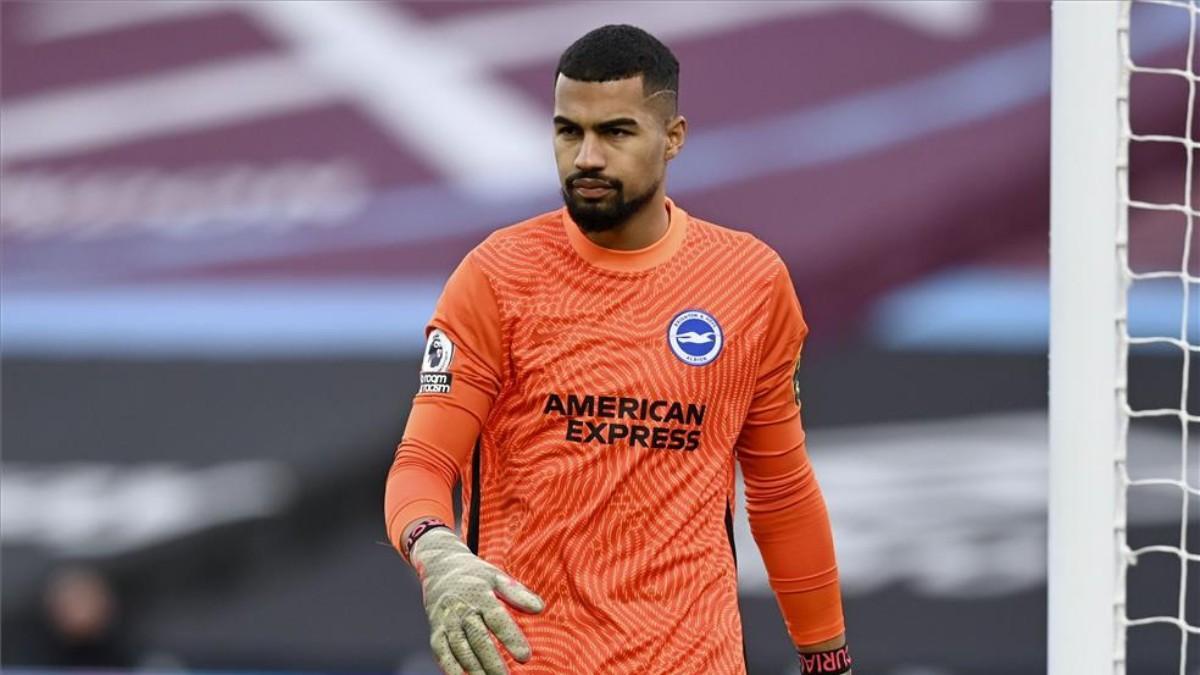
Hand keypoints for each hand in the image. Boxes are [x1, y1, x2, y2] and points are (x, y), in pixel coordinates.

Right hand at [411, 528, 544, 674]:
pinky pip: (442, 653)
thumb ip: (517, 593)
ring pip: (461, 649)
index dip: (511, 638)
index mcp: (480, 594)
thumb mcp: (496, 576)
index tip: (525, 656)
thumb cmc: (474, 575)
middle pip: (478, 638)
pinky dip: (451, 669)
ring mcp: (447, 622)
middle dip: (493, 661)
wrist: (439, 567)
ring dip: (475, 669)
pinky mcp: (436, 632)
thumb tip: (540, 607)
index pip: (497, 618)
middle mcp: (462, 609)